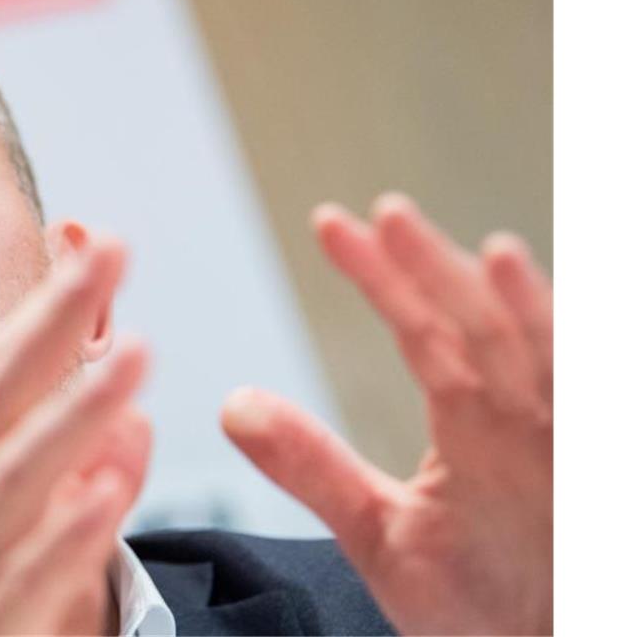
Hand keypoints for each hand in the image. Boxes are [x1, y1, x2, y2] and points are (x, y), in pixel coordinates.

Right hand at [0, 239, 151, 634]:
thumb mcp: (38, 542)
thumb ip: (83, 478)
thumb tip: (130, 412)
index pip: (10, 381)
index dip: (52, 311)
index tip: (101, 245)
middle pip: (1, 405)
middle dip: (55, 327)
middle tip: (112, 253)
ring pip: (11, 486)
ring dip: (71, 417)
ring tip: (136, 360)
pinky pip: (20, 590)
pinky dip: (61, 540)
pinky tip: (105, 495)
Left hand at [221, 193, 551, 634]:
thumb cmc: (479, 600)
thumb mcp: (380, 532)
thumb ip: (312, 467)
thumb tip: (231, 405)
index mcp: (469, 418)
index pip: (420, 328)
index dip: (378, 276)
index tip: (330, 225)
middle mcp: (519, 413)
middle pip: (476, 323)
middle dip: (434, 270)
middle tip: (386, 213)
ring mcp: (563, 435)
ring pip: (541, 355)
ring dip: (519, 306)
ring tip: (489, 254)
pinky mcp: (589, 457)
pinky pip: (584, 396)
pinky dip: (570, 353)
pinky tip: (549, 312)